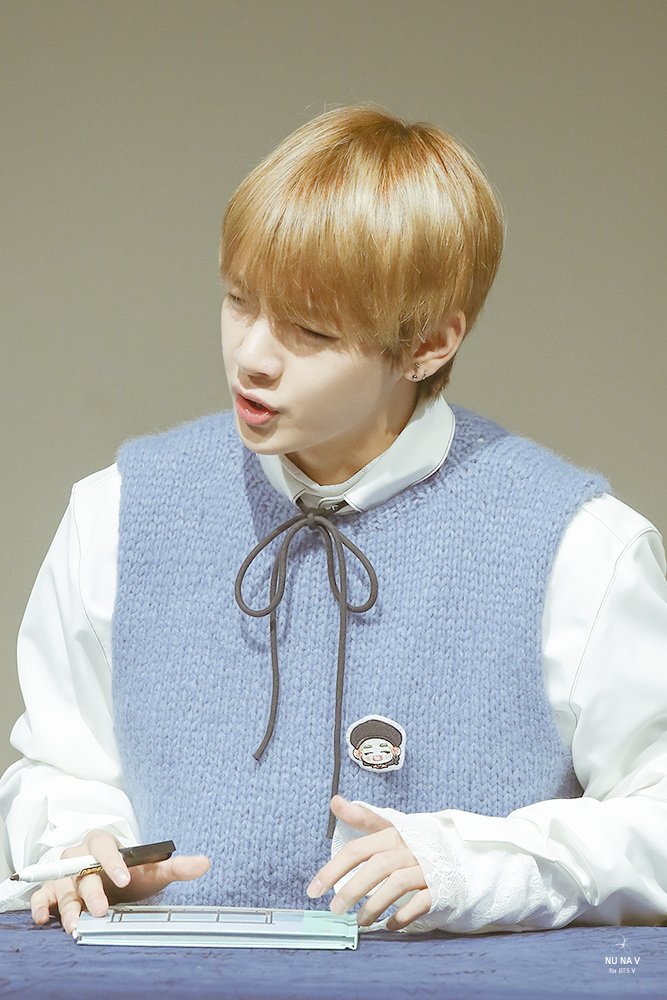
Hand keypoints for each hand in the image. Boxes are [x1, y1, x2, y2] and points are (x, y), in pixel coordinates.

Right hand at [30, 830, 210, 933]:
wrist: (111, 881)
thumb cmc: (130, 872)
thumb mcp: (152, 869)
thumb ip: (176, 866)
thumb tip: (205, 863)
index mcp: (103, 844)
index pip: (103, 845)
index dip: (112, 861)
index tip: (125, 878)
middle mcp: (80, 857)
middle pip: (81, 870)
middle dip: (92, 892)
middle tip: (103, 910)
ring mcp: (64, 876)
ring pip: (62, 887)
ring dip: (68, 907)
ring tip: (76, 926)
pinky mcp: (53, 893)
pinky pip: (42, 897)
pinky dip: (41, 906)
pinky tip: (46, 920)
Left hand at [306, 795, 431, 929]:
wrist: (456, 856)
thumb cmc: (413, 844)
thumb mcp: (388, 828)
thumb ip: (361, 817)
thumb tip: (334, 800)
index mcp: (393, 833)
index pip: (357, 850)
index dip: (332, 869)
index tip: (313, 889)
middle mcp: (409, 849)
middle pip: (376, 867)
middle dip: (352, 890)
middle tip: (334, 909)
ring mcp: (425, 868)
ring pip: (396, 884)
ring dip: (374, 906)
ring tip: (360, 921)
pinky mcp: (439, 888)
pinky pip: (419, 903)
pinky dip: (401, 916)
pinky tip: (389, 925)